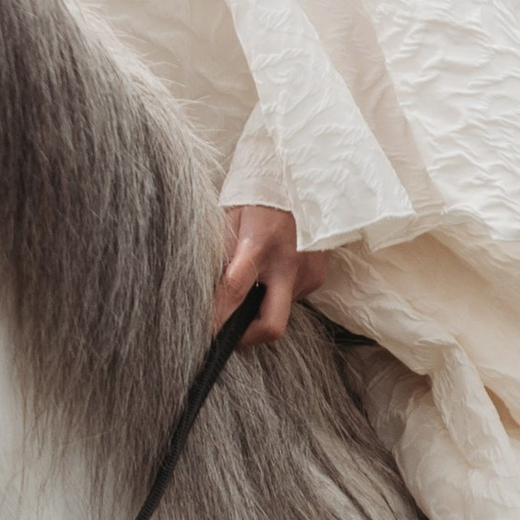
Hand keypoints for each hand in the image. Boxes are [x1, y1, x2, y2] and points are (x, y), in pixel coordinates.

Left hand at [214, 204, 327, 343]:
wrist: (305, 181)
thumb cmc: (259, 199)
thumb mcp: (230, 219)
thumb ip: (219, 255)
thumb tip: (202, 290)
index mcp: (259, 246)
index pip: (234, 292)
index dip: (217, 317)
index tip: (206, 331)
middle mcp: (288, 265)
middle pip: (270, 326)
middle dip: (247, 337)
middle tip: (229, 333)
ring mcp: (308, 274)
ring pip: (280, 313)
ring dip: (261, 309)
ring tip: (252, 285)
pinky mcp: (318, 278)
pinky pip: (292, 299)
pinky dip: (276, 295)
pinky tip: (271, 274)